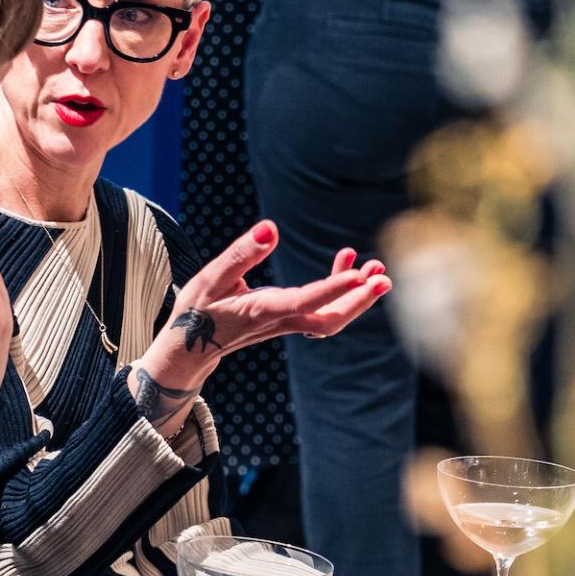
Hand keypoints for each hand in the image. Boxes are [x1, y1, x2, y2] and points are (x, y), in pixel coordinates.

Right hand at [162, 223, 390, 362]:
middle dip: (359, 301)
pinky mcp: (289, 320)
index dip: (333, 289)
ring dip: (357, 297)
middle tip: (383, 277)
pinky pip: (322, 309)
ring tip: (377, 268)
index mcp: (262, 311)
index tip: (359, 274)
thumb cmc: (198, 310)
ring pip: (331, 318)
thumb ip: (241, 254)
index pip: (304, 301)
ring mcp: (287, 324)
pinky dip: (339, 290)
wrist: (190, 347)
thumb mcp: (211, 278)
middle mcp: (280, 321)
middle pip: (330, 319)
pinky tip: (347, 262)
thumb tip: (270, 228)